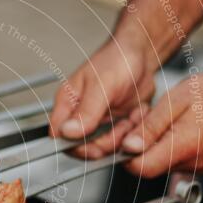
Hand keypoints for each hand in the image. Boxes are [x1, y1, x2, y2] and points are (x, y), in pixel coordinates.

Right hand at [49, 34, 156, 150]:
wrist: (142, 55)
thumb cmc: (117, 60)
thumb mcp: (101, 86)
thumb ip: (86, 111)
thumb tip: (67, 132)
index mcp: (67, 103)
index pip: (60, 136)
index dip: (75, 145)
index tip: (96, 144)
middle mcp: (79, 115)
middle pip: (83, 146)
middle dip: (105, 142)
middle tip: (121, 127)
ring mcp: (97, 121)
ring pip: (104, 146)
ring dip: (122, 136)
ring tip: (131, 116)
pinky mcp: (114, 124)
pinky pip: (121, 140)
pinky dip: (132, 131)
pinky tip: (136, 114)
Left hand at [120, 72, 202, 177]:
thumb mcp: (175, 100)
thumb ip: (150, 126)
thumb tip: (128, 147)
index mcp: (184, 145)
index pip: (141, 167)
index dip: (127, 155)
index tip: (127, 137)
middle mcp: (191, 162)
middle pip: (148, 166)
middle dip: (140, 146)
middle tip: (147, 121)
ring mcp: (196, 167)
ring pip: (159, 164)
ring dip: (154, 146)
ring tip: (165, 122)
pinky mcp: (199, 166)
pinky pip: (172, 161)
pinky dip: (167, 148)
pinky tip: (175, 130)